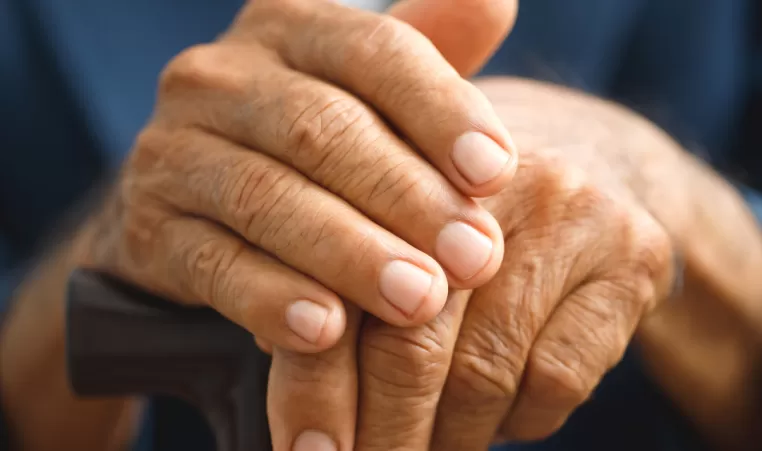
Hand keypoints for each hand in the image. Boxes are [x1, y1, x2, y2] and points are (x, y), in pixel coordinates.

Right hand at [75, 0, 517, 354]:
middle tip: (473, 258)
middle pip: (322, 129)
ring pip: (269, 199)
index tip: (497, 174)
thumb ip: (428, 52)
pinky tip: (324, 333)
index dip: (440, 111)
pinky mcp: (149, 227)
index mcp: (289, 28)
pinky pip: (214, 264)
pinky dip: (271, 298)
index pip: (375, 52)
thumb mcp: (367, 93)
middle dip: (404, 197)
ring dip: (349, 254)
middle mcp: (220, 76)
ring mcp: (174, 150)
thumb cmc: (313, 144)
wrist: (202, 202)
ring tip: (417, 300)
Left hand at [268, 79, 678, 450]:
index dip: (315, 385)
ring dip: (447, 441)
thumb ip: (345, 270)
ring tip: (427, 450)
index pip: (341, 291)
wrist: (610, 155)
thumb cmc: (480, 202)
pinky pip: (556, 379)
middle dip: (382, 434)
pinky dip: (518, 423)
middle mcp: (486, 185)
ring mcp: (568, 218)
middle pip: (412, 343)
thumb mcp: (412, 208)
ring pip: (484, 376)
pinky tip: (500, 418)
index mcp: (407, 160)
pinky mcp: (630, 262)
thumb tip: (284, 363)